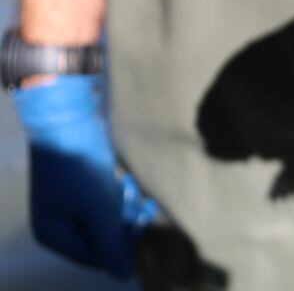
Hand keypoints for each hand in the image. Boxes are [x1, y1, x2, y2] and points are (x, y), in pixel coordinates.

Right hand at [13, 74, 157, 276]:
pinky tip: (126, 181)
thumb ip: (112, 244)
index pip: (96, 258)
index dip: (122, 245)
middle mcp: (59, 224)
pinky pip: (107, 202)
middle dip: (124, 222)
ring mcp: (69, 204)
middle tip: (139, 202)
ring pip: (109, 219)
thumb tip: (124, 277)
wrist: (68, 118)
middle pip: (104, 239)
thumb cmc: (80, 167)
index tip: (141, 222)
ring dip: (125, 207)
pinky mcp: (82, 186)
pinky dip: (119, 194)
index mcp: (53, 235)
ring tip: (129, 187)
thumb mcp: (99, 209)